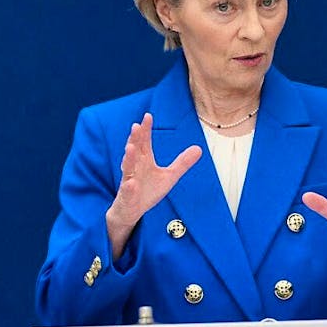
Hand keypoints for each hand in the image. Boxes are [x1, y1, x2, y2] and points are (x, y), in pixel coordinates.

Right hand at [106, 113, 201, 255]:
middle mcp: (135, 168)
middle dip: (135, 139)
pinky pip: (127, 191)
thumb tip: (199, 148)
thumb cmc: (148, 190)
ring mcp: (129, 181)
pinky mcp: (127, 196)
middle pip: (134, 151)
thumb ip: (182, 163)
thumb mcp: (169, 176)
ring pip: (128, 168)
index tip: (148, 116)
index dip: (146, 130)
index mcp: (144, 160)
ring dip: (128, 158)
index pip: (144, 142)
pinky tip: (130, 183)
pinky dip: (129, 187)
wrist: (132, 210)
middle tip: (136, 126)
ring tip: (130, 147)